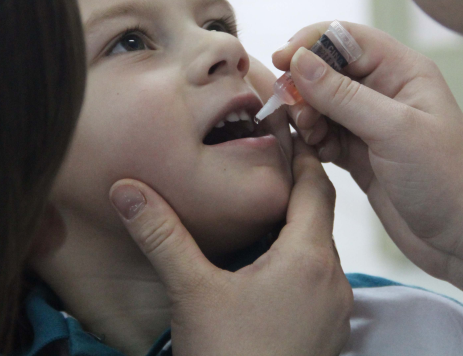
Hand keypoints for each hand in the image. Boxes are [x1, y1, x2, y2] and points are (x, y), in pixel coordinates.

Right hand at [110, 138, 352, 355]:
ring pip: (320, 248)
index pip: (315, 186)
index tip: (284, 130)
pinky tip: (266, 265)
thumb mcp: (191, 290)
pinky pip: (319, 279)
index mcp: (308, 258)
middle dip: (295, 188)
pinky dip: (298, 260)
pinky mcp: (328, 332)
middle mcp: (333, 279)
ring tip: (262, 208)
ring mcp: (336, 309)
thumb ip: (162, 234)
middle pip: (320, 214)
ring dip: (296, 226)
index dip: (299, 155)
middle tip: (266, 163)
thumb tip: (127, 189)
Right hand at [273, 21, 462, 340]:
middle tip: (295, 110)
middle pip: (328, 68)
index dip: (311, 42)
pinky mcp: (359, 153)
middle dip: (304, 84)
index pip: (347, 37)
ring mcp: (370, 123)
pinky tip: (316, 152)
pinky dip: (312, 139)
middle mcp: (385, 90)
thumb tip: (299, 60)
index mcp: (403, 71)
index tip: (282, 60)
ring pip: (321, 102)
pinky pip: (323, 133)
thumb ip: (344, 95)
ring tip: (310, 134)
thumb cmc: (446, 180)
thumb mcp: (394, 131)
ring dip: (306, 114)